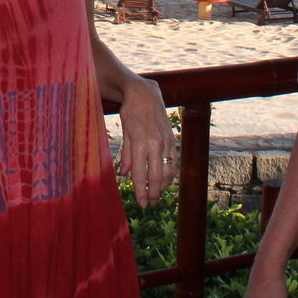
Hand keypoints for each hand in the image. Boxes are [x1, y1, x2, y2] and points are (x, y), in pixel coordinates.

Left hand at [116, 77, 175, 206]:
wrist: (145, 93)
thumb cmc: (130, 111)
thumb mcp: (124, 132)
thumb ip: (125, 154)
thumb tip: (124, 174)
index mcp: (140, 142)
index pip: (141, 173)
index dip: (141, 191)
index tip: (141, 203)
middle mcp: (155, 143)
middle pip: (157, 176)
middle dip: (153, 193)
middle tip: (149, 204)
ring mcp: (166, 140)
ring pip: (168, 170)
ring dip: (164, 185)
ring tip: (157, 195)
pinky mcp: (172, 138)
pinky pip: (174, 161)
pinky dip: (171, 173)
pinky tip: (166, 181)